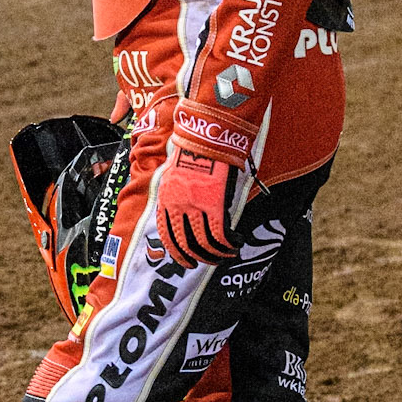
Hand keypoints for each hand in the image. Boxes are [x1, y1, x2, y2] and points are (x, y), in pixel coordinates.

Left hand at [155, 144, 237, 265]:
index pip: (168, 236)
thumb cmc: (193, 153)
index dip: (178, 254)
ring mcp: (196, 208)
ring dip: (216, 254)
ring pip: (204, 243)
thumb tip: (181, 213)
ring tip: (225, 255)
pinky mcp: (215, 205)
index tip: (186, 261)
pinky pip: (220, 234)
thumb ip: (175, 197)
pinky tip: (235, 244)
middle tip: (206, 263)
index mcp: (166, 201)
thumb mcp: (173, 176)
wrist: (207, 138)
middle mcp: (178, 207)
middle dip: (197, 258)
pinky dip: (228, 244)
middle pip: (186, 244)